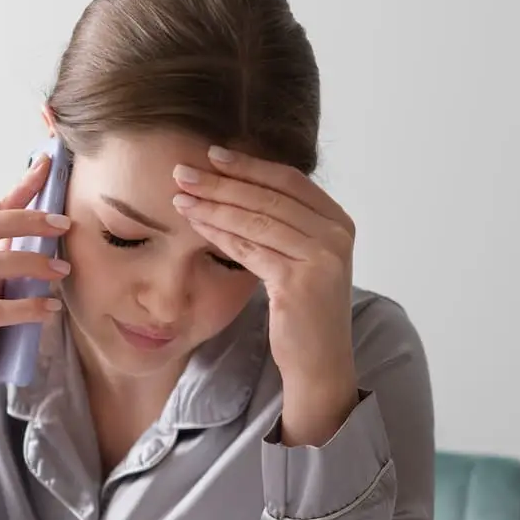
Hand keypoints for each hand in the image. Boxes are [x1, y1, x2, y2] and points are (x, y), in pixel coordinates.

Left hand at [171, 146, 358, 445]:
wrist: (319, 364)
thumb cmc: (305, 314)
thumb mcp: (302, 259)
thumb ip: (285, 225)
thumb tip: (238, 187)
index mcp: (339, 222)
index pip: (289, 181)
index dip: (249, 165)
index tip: (213, 154)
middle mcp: (336, 235)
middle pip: (270, 196)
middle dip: (222, 181)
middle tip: (183, 170)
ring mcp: (322, 257)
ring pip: (256, 220)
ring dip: (213, 205)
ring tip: (180, 196)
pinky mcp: (300, 281)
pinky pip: (250, 248)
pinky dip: (219, 234)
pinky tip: (195, 224)